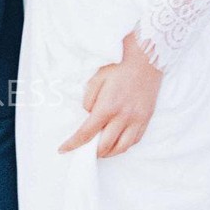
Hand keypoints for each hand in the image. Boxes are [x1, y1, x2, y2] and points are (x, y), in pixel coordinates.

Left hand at [59, 32, 162, 157]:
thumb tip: (88, 115)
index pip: (87, 133)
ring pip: (122, 148)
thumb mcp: (97, 77)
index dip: (73, 144)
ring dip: (109, 152)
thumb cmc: (119, 64)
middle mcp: (123, 117)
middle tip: (84, 149)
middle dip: (92, 152)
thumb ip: (89, 99)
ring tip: (100, 149)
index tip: (63, 149)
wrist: (146, 57)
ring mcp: (137, 120)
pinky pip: (135, 140)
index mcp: (107, 106)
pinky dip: (124, 145)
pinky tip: (117, 141)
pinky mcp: (147, 119)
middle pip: (105, 146)